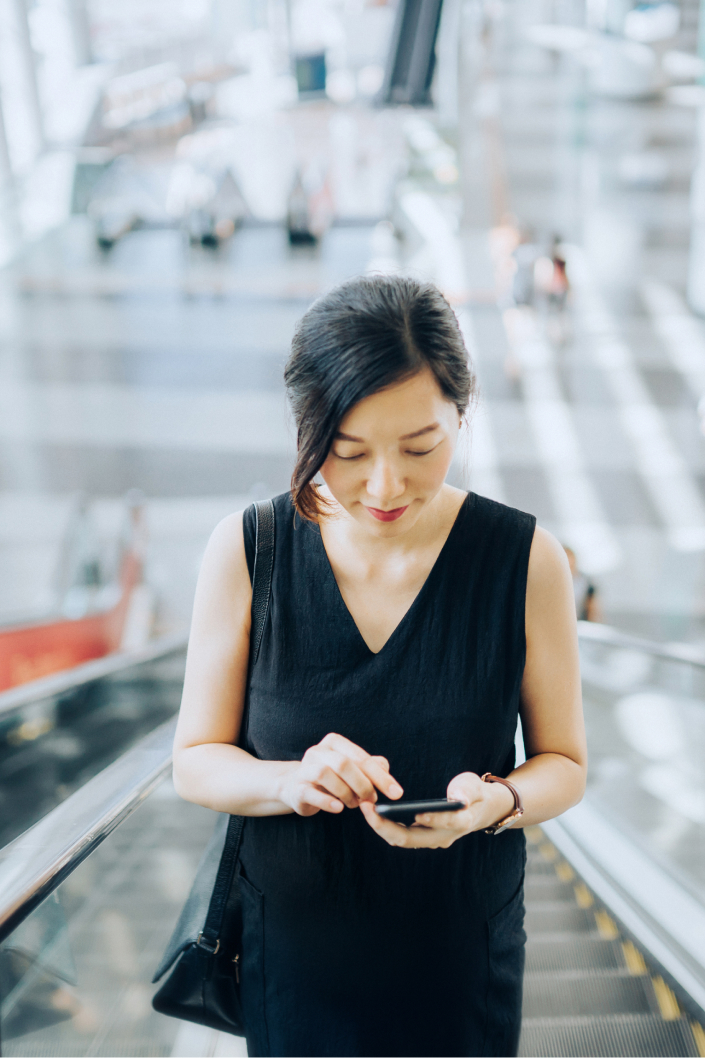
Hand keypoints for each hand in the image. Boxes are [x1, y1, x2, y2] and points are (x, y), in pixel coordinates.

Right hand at [277, 733, 403, 816]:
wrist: (297, 787)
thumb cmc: (332, 778)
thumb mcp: (353, 770)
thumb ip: (372, 768)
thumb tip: (386, 771)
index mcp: (335, 743)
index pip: (361, 758)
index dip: (381, 776)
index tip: (397, 793)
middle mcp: (318, 751)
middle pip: (344, 764)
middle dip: (363, 784)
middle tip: (372, 800)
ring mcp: (305, 769)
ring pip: (326, 775)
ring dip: (346, 793)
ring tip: (354, 804)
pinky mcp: (296, 788)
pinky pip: (311, 793)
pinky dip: (327, 802)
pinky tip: (338, 808)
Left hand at [359, 772, 515, 848]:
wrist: (479, 809)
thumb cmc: (474, 793)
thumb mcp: (474, 786)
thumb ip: (467, 790)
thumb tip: (459, 799)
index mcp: (461, 822)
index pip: (446, 823)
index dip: (433, 819)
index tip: (417, 811)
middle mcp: (443, 836)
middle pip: (412, 839)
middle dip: (387, 826)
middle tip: (368, 808)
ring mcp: (431, 840)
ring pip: (402, 840)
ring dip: (381, 827)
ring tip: (364, 807)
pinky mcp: (422, 837)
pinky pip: (400, 836)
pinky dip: (385, 826)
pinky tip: (372, 811)